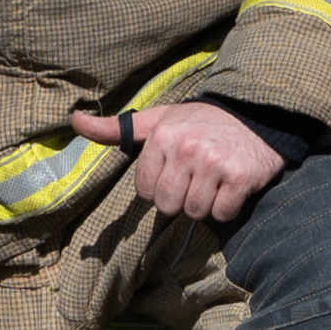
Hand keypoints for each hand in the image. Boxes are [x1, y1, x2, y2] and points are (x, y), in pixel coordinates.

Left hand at [76, 96, 287, 226]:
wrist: (256, 114)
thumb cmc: (201, 123)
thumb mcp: (159, 120)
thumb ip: (118, 128)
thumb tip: (74, 121)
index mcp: (163, 136)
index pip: (145, 191)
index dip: (160, 186)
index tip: (176, 170)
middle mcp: (187, 149)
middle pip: (168, 206)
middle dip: (181, 198)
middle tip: (196, 178)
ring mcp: (215, 163)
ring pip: (195, 213)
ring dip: (205, 203)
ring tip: (214, 181)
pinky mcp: (241, 177)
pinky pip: (223, 214)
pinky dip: (228, 207)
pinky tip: (231, 186)